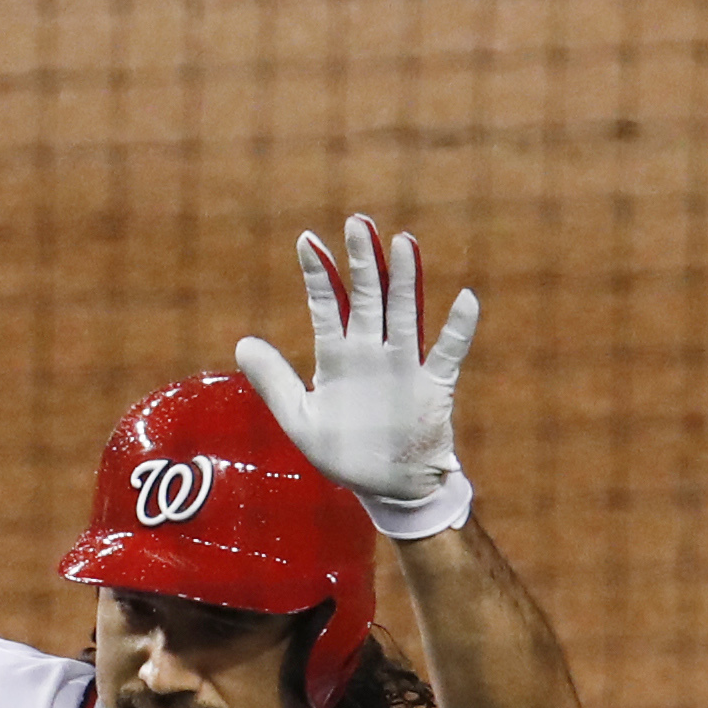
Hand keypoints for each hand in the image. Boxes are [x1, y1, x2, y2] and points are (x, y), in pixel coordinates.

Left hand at [234, 215, 477, 537]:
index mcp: (337, 358)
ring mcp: (403, 365)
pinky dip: (457, 328)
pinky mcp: (433, 385)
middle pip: (366, 297)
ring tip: (402, 241)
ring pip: (402, 313)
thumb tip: (242, 342)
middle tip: (356, 222)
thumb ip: (273, 381)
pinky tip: (465, 300)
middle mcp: (370, 352)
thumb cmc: (344, 452)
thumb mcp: (299, 419)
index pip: (326, 306)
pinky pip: (446, 352)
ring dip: (403, 280)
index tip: (306, 240)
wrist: (387, 486)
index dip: (317, 274)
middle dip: (361, 261)